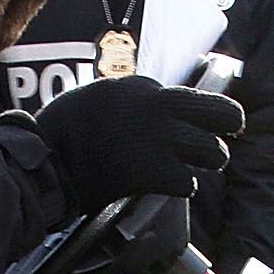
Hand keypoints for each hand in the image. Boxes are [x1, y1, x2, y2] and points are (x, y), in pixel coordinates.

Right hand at [38, 76, 245, 208]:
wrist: (45, 161)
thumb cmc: (64, 131)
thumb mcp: (101, 98)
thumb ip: (133, 101)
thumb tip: (159, 108)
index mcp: (144, 88)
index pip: (193, 96)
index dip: (202, 112)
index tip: (204, 121)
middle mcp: (158, 107)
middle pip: (225, 114)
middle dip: (227, 126)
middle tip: (222, 138)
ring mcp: (158, 139)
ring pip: (213, 151)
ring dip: (207, 161)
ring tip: (194, 166)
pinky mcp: (153, 172)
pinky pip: (188, 181)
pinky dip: (182, 186)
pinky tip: (169, 186)